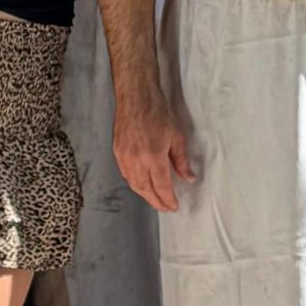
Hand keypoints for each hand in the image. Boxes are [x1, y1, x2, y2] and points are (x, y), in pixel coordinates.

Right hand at [111, 96, 193, 213]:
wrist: (136, 97)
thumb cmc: (158, 113)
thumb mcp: (177, 136)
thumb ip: (181, 160)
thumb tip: (188, 178)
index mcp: (153, 156)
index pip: (161, 186)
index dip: (168, 199)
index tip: (174, 206)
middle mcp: (136, 160)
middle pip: (145, 189)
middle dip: (156, 201)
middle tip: (165, 208)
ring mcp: (124, 156)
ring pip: (134, 184)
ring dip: (144, 194)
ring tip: (154, 199)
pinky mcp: (117, 151)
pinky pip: (125, 174)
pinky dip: (134, 183)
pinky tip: (140, 184)